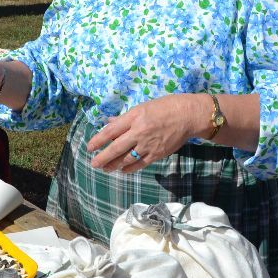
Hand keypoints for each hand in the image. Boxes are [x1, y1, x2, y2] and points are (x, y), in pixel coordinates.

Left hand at [86, 94, 202, 173]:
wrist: (188, 115)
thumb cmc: (165, 107)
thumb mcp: (143, 107)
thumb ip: (125, 118)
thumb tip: (110, 123)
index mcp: (134, 117)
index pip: (111, 131)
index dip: (98, 140)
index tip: (89, 147)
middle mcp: (139, 131)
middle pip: (116, 148)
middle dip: (103, 157)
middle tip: (94, 164)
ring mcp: (148, 144)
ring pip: (126, 158)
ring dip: (114, 165)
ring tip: (106, 169)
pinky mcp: (157, 154)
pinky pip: (140, 164)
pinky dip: (129, 169)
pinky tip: (122, 170)